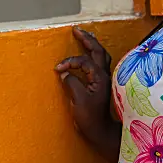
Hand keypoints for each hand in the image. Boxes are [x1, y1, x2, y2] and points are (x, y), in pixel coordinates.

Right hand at [55, 27, 113, 142]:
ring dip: (92, 45)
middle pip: (98, 51)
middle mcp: (104, 76)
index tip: (58, 69)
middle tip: (76, 30)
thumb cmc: (90, 118)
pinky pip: (99, 63)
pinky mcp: (102, 84)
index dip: (70, 62)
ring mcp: (105, 79)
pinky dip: (93, 55)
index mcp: (100, 78)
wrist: (101, 132)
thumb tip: (64, 73)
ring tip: (84, 36)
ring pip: (101, 56)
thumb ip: (71, 83)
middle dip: (87, 39)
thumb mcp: (78, 100)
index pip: (84, 61)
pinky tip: (89, 53)